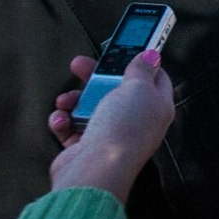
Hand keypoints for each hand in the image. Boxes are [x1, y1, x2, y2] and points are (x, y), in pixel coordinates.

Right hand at [48, 50, 174, 199]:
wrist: (94, 170)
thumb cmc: (122, 129)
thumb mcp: (138, 88)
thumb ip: (142, 70)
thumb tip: (152, 56)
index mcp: (157, 106)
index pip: (154, 77)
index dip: (140, 61)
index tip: (124, 47)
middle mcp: (135, 121)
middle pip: (114, 89)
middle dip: (94, 76)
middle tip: (78, 64)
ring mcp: (109, 134)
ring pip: (88, 106)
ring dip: (73, 99)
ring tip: (66, 100)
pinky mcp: (85, 147)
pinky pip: (71, 127)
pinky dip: (63, 121)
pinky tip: (61, 120)